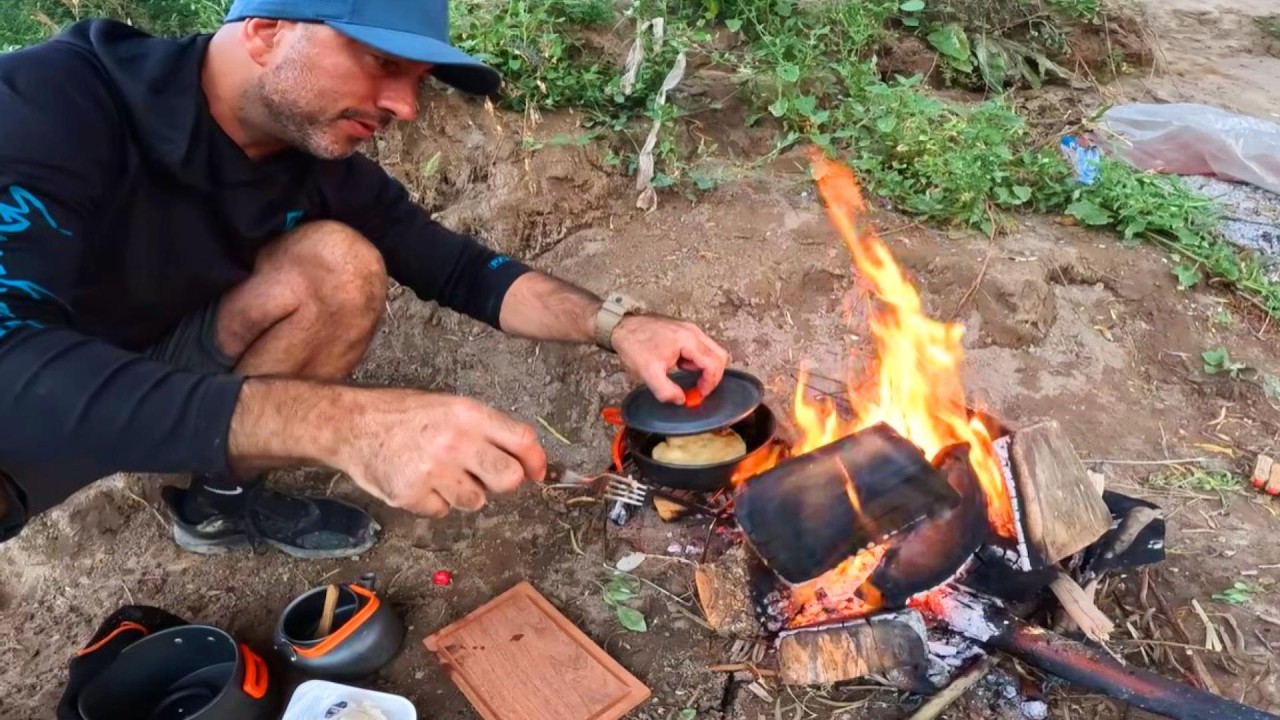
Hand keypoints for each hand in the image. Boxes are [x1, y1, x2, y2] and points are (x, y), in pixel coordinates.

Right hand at [337, 390, 546, 516]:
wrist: (352, 425)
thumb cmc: (402, 415)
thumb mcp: (449, 407)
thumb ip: (485, 429)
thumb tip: (523, 457)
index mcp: (467, 414)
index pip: (521, 439)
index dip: (536, 460)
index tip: (538, 472)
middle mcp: (454, 442)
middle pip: (508, 479)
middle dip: (503, 482)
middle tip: (485, 476)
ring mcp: (433, 470)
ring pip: (475, 501)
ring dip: (463, 493)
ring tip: (439, 472)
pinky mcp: (412, 495)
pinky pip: (442, 511)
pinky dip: (433, 502)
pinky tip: (418, 481)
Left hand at [610, 314, 729, 403]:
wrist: (621, 326)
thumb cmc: (634, 344)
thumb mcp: (648, 374)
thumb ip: (666, 390)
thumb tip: (680, 400)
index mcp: (688, 340)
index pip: (714, 363)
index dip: (711, 382)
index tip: (700, 393)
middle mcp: (692, 332)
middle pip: (718, 355)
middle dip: (713, 375)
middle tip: (700, 388)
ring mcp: (688, 329)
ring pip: (711, 350)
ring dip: (704, 367)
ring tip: (685, 375)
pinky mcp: (683, 331)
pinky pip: (700, 347)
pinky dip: (696, 360)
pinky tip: (680, 366)